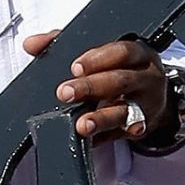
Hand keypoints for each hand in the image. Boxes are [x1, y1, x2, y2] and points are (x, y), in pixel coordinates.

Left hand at [25, 30, 170, 142]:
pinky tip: (92, 140)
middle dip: (92, 87)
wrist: (152, 95)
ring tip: (81, 124)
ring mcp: (147, 104)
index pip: (121, 52)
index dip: (98, 59)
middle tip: (65, 93)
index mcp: (137, 54)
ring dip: (102, 118)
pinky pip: (124, 134)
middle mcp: (146, 78)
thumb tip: (32, 44)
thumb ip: (64, 44)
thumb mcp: (99, 53)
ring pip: (126, 111)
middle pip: (121, 81)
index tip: (75, 67)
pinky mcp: (143, 126)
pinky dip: (106, 137)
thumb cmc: (119, 69)